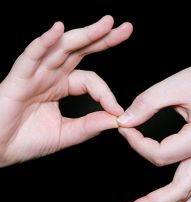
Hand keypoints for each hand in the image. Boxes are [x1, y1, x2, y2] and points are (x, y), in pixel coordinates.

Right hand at [0, 15, 132, 166]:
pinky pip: (32, 56)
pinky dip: (44, 43)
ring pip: (62, 48)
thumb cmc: (26, 142)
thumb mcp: (67, 133)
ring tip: (107, 23)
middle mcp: (50, 75)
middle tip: (125, 28)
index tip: (118, 111)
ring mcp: (35, 74)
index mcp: (61, 87)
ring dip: (85, 34)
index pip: (91, 81)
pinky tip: (58, 30)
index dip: (106, 93)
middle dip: (103, 38)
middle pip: (80, 51)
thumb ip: (90, 125)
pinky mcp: (18, 78)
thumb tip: (117, 119)